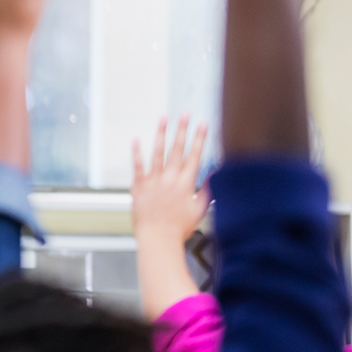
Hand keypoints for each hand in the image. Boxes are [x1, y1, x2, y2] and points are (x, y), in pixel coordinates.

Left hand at [132, 116, 211, 243]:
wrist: (157, 238)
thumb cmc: (179, 228)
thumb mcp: (200, 209)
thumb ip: (207, 190)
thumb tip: (215, 175)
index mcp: (186, 183)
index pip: (195, 155)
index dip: (200, 138)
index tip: (204, 124)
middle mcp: (170, 178)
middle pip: (178, 149)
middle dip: (183, 130)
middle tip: (185, 114)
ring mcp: (153, 181)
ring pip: (158, 152)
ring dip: (161, 134)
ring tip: (164, 118)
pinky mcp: (138, 186)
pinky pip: (137, 166)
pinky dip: (136, 152)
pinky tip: (136, 139)